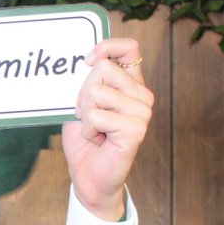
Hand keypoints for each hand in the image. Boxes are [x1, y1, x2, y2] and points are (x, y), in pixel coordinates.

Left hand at [65, 38, 153, 221]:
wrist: (89, 178)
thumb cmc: (85, 141)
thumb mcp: (81, 104)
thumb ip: (86, 82)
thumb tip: (82, 60)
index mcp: (131, 85)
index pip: (129, 48)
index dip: (106, 46)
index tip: (88, 60)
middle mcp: (142, 95)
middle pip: (103, 69)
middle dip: (83, 92)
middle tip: (88, 115)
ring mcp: (142, 112)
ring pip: (97, 92)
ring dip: (85, 113)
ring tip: (94, 129)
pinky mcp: (136, 129)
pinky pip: (97, 115)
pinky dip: (88, 128)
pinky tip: (98, 139)